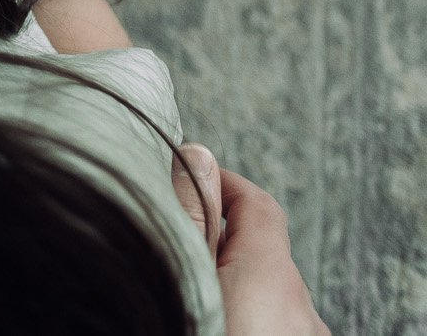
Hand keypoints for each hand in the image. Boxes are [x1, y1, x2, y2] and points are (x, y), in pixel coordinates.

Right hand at [174, 146, 330, 335]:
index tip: (187, 179)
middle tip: (176, 245)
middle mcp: (300, 309)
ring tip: (191, 287)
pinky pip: (276, 321)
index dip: (222, 183)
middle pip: (263, 251)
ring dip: (234, 281)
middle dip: (222, 241)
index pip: (258, 203)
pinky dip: (249, 312)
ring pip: (268, 291)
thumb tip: (199, 156)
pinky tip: (216, 317)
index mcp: (270, 276)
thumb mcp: (179, 271)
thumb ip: (191, 216)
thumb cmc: (194, 328)